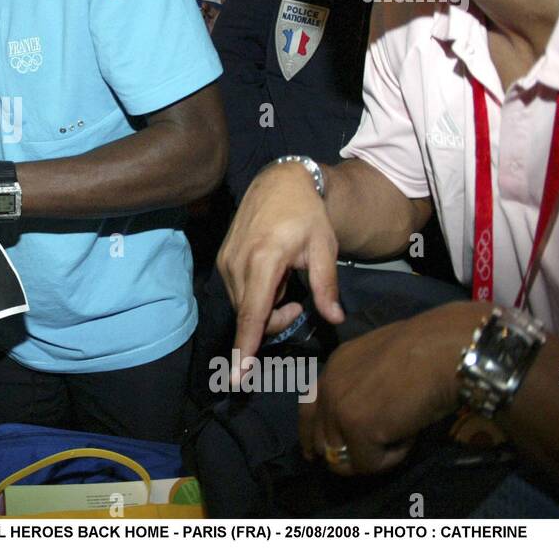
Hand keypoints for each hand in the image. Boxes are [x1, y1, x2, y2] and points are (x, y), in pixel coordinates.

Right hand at [217, 162, 344, 370]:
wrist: (279, 182)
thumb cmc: (307, 214)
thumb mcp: (324, 248)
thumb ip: (326, 286)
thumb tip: (335, 319)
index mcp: (264, 260)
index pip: (253, 314)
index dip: (246, 347)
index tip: (238, 376)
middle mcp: (238, 263)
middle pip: (250, 316)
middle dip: (273, 321)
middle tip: (299, 303)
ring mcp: (226, 261)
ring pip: (243, 306)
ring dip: (265, 308)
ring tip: (287, 284)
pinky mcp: (223, 260)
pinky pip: (238, 292)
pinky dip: (257, 295)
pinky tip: (273, 276)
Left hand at [300, 302, 483, 476]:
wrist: (443, 350)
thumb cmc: (427, 353)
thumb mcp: (381, 366)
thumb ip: (363, 389)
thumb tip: (365, 422)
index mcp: (333, 369)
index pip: (308, 412)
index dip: (314, 437)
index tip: (319, 455)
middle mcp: (328, 387)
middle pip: (321, 441)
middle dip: (347, 454)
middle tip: (379, 452)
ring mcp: (338, 407)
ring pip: (343, 458)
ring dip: (375, 454)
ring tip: (402, 433)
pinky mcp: (356, 427)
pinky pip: (368, 464)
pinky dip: (393, 457)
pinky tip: (408, 435)